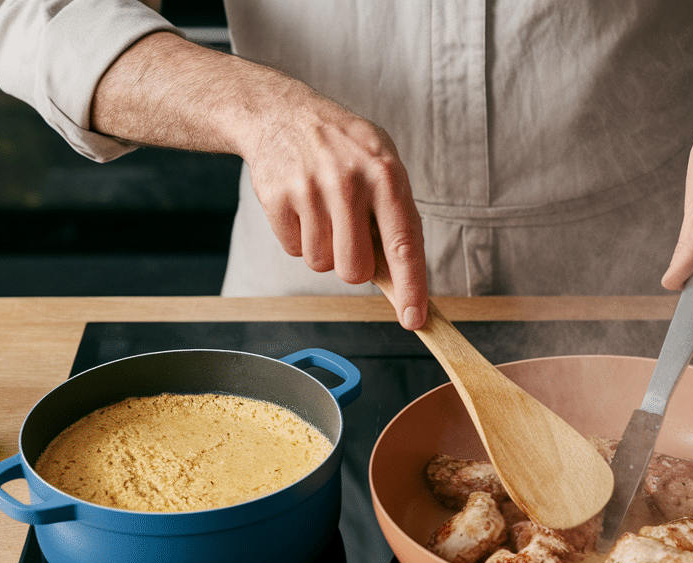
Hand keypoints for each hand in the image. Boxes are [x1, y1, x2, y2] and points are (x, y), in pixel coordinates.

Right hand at [243, 84, 428, 327]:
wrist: (282, 113)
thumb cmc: (343, 148)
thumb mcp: (382, 165)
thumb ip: (396, 219)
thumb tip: (404, 285)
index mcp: (386, 174)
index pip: (404, 244)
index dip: (411, 288)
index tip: (414, 319)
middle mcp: (349, 182)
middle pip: (354, 270)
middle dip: (352, 266)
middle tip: (348, 236)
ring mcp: (310, 190)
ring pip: (322, 264)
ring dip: (323, 250)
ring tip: (323, 211)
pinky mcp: (278, 198)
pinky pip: (293, 250)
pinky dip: (298, 238)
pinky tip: (301, 206)